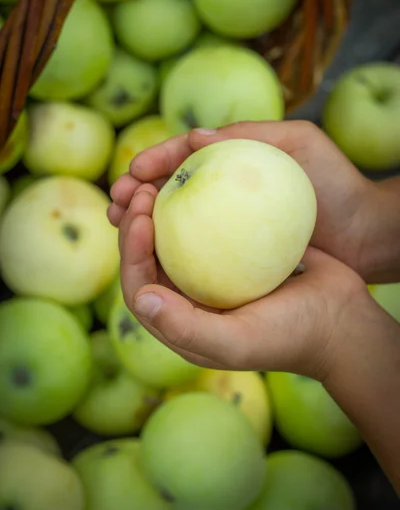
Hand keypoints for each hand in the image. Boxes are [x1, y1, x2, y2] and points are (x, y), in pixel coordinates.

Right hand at [108, 121, 375, 280]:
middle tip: (116, 202)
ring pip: (175, 216)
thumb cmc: (336, 183)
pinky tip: (153, 257)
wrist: (365, 233)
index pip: (183, 154)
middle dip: (136, 190)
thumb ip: (249, 135)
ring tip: (122, 225)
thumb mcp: (299, 144)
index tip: (132, 173)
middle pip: (170, 185)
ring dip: (143, 220)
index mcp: (233, 157)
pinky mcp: (234, 251)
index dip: (153, 161)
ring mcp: (227, 221)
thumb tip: (196, 138)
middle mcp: (224, 189)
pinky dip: (169, 248)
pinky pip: (195, 247)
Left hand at [116, 180, 368, 380]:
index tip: (141, 215)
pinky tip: (203, 178)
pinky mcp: (236, 255)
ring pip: (175, 237)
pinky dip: (198, 204)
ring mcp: (214, 275)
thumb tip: (142, 299)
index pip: (139, 286)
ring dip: (161, 208)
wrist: (342, 319)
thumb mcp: (238, 341)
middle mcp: (192, 298)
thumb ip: (187, 328)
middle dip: (137, 222)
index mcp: (182, 323)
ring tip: (160, 178)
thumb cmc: (291, 334)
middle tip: (142, 187)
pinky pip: (209, 224)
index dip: (129, 251)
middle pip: (150, 257)